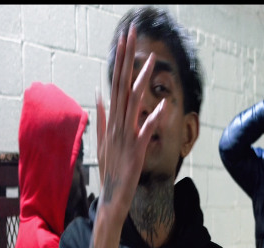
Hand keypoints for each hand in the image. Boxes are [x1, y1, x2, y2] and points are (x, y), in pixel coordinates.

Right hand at [97, 25, 164, 226]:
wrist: (113, 197)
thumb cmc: (111, 170)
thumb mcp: (104, 141)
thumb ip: (102, 117)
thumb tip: (99, 94)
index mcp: (112, 120)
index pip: (115, 83)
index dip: (120, 61)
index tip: (124, 38)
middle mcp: (117, 124)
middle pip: (122, 86)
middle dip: (126, 59)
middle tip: (131, 33)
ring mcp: (126, 137)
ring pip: (133, 104)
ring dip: (141, 82)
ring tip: (150, 61)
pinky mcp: (136, 151)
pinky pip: (145, 133)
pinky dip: (153, 120)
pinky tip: (164, 107)